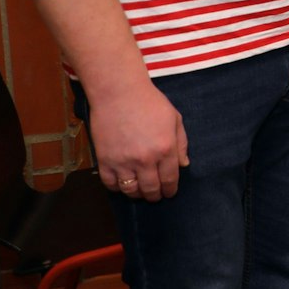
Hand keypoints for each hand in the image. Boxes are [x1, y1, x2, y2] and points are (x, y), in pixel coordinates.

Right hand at [90, 81, 189, 201]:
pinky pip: (110, 183)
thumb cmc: (150, 103)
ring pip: (131, 190)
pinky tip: (123, 183)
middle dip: (155, 196)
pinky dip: (117, 187)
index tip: (169, 192)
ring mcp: (123, 161)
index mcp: (166, 149)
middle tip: (156, 196)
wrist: (119, 93)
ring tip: (140, 191)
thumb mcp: (175, 119)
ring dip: (137, 194)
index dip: (170, 189)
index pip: (170, 179)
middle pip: (151, 189)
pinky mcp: (105, 160)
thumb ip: (181, 143)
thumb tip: (184, 165)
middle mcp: (145, 159)